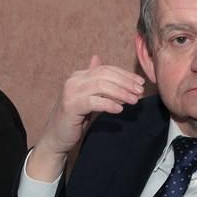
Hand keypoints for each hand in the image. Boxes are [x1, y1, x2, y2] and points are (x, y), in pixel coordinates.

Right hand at [27, 55, 144, 181]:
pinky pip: (94, 101)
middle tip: (140, 91)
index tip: (140, 83)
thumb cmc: (74, 118)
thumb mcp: (86, 96)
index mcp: (78, 75)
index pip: (106, 69)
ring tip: (134, 101)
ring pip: (101, 86)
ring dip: (121, 93)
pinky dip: (109, 104)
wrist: (56, 137)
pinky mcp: (71, 106)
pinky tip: (119, 109)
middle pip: (105, 75)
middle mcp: (73, 80)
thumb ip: (94, 81)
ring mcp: (71, 92)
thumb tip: (98, 58)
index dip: (125, 74)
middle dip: (126, 82)